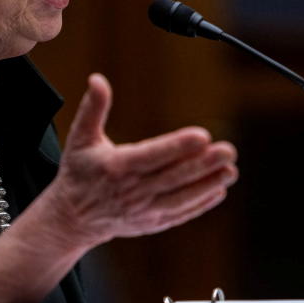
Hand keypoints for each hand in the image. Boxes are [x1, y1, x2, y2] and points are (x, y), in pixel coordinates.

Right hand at [47, 73, 237, 247]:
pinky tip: (218, 191)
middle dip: (203, 164)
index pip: (151, 155)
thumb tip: (97, 79)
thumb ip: (93, 108)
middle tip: (228, 150)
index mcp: (116, 167)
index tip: (202, 136)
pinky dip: (200, 204)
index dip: (177, 147)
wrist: (72, 218)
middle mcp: (131, 191)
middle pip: (173, 177)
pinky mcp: (151, 223)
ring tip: (230, 170)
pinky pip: (179, 214)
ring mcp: (143, 210)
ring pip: (181, 198)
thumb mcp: (79, 138)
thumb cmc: (78, 172)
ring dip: (207, 185)